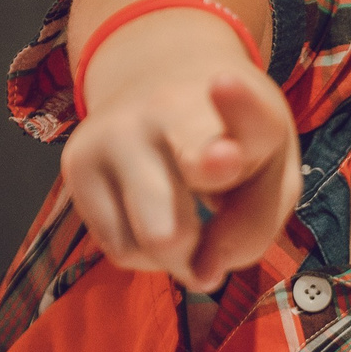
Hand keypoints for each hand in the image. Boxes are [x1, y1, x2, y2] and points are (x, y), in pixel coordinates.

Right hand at [60, 8, 300, 291]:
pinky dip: (146, 250)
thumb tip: (201, 273)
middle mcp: (168, 111)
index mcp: (242, 106)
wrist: (163, 77)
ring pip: (149, 244)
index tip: (224, 86)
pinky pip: (119, 248)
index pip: (244, 110)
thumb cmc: (234, 139)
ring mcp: (114, 134)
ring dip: (178, 253)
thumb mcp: (273, 174)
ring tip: (188, 213)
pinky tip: (157, 212)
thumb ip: (254, 226)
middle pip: (171, 216)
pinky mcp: (77, 162)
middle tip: (201, 229)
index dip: (237, 104)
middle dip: (192, 243)